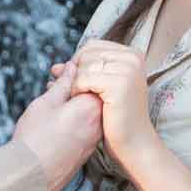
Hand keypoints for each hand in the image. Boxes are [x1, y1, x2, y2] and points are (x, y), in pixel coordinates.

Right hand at [13, 60, 101, 190]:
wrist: (30, 177)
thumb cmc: (35, 138)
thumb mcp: (46, 102)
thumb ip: (63, 84)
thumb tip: (73, 68)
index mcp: (90, 108)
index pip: (94, 79)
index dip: (76, 71)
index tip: (58, 71)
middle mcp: (98, 125)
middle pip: (92, 96)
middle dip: (74, 86)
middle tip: (52, 83)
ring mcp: (93, 141)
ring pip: (87, 112)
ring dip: (72, 103)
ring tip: (50, 100)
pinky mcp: (85, 153)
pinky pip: (84, 127)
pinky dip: (73, 119)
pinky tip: (54, 119)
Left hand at [71, 40, 154, 164]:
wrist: (135, 144)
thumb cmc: (116, 117)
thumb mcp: (103, 88)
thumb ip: (83, 72)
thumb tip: (55, 67)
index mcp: (132, 54)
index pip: (92, 46)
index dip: (78, 62)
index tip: (72, 80)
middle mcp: (132, 58)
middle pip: (87, 54)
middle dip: (74, 72)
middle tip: (70, 91)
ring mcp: (127, 69)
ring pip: (84, 66)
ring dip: (74, 83)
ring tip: (76, 99)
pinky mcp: (118, 83)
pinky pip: (84, 79)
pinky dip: (77, 91)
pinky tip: (80, 104)